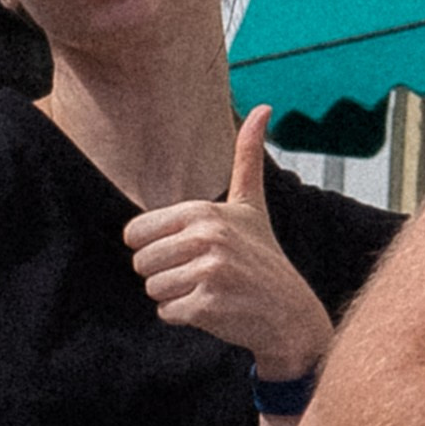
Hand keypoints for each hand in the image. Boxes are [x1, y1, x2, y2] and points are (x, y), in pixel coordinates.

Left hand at [126, 107, 333, 380]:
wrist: (290, 313)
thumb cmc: (262, 258)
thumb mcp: (252, 204)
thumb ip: (247, 158)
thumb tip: (264, 108)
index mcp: (203, 212)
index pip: (135, 234)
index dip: (156, 248)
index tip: (189, 251)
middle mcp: (206, 237)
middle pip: (140, 263)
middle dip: (164, 275)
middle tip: (203, 275)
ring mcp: (209, 271)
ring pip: (152, 289)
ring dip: (175, 297)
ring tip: (209, 290)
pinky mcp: (209, 305)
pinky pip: (167, 313)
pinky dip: (185, 317)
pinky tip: (214, 309)